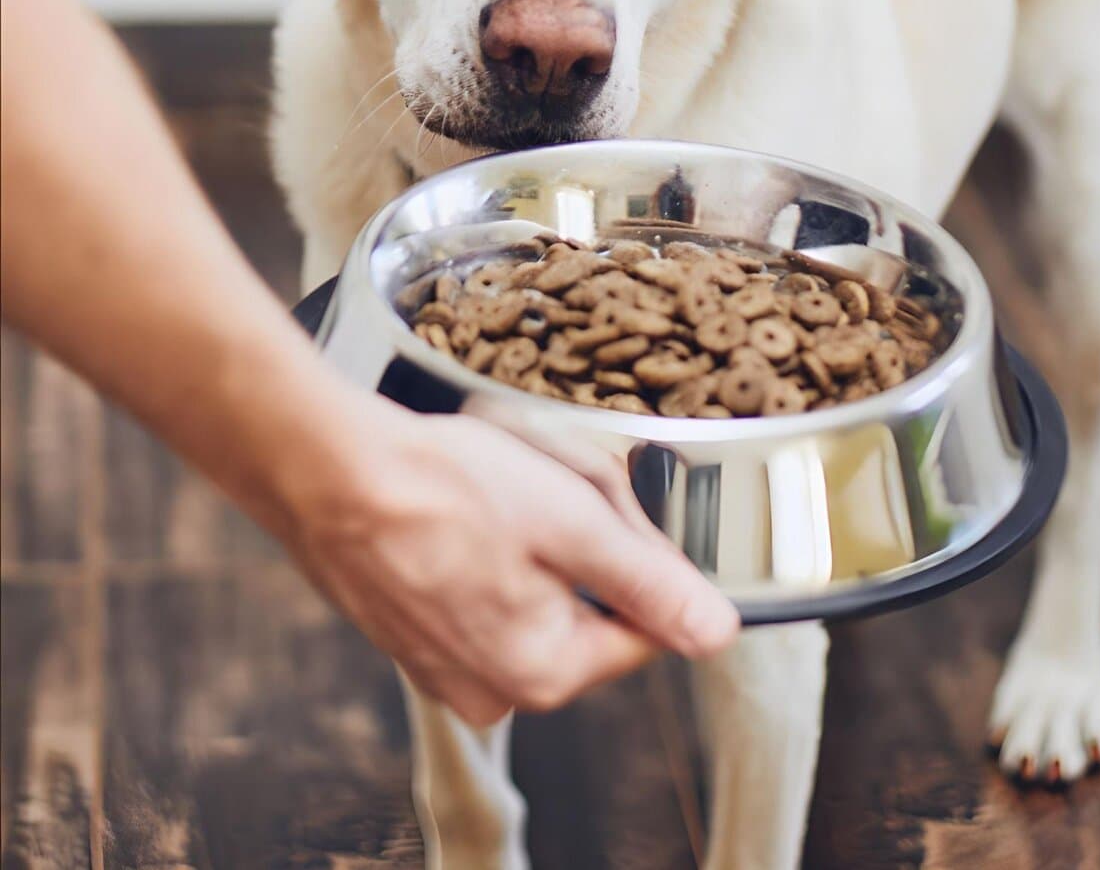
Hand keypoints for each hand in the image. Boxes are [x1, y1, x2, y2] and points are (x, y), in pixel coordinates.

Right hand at [272, 385, 739, 725]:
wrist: (326, 468)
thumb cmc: (441, 487)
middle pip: (587, 605)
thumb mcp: (571, 520)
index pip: (644, 627)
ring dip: (533, 534)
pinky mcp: (412, 630)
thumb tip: (717, 632)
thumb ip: (650, 582)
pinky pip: (482, 586)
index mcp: (543, 672)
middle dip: (581, 538)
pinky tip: (461, 499)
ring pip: (535, 589)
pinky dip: (485, 540)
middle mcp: (493, 687)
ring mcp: (445, 663)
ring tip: (494, 484)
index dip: (640, 556)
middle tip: (544, 480)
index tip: (606, 504)